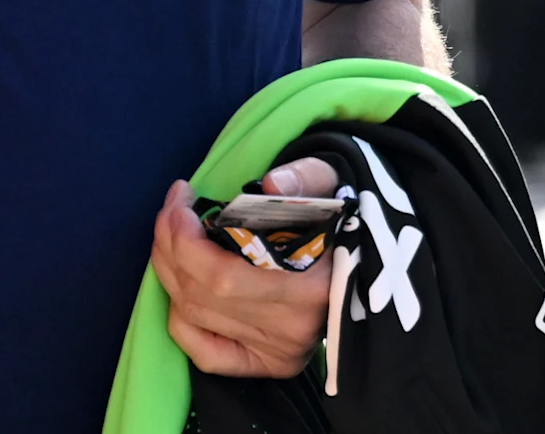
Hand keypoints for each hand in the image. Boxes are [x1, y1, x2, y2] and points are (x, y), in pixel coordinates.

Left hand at [150, 157, 338, 376]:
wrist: (375, 262)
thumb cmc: (345, 219)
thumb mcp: (334, 186)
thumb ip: (305, 178)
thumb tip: (270, 186)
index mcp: (311, 288)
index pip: (223, 277)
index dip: (185, 241)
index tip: (181, 200)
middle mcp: (290, 330)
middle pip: (201, 296)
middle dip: (170, 247)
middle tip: (172, 209)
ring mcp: (278, 353)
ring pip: (195, 318)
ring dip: (169, 272)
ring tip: (171, 235)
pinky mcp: (269, 365)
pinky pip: (206, 354)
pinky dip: (180, 319)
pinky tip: (179, 284)